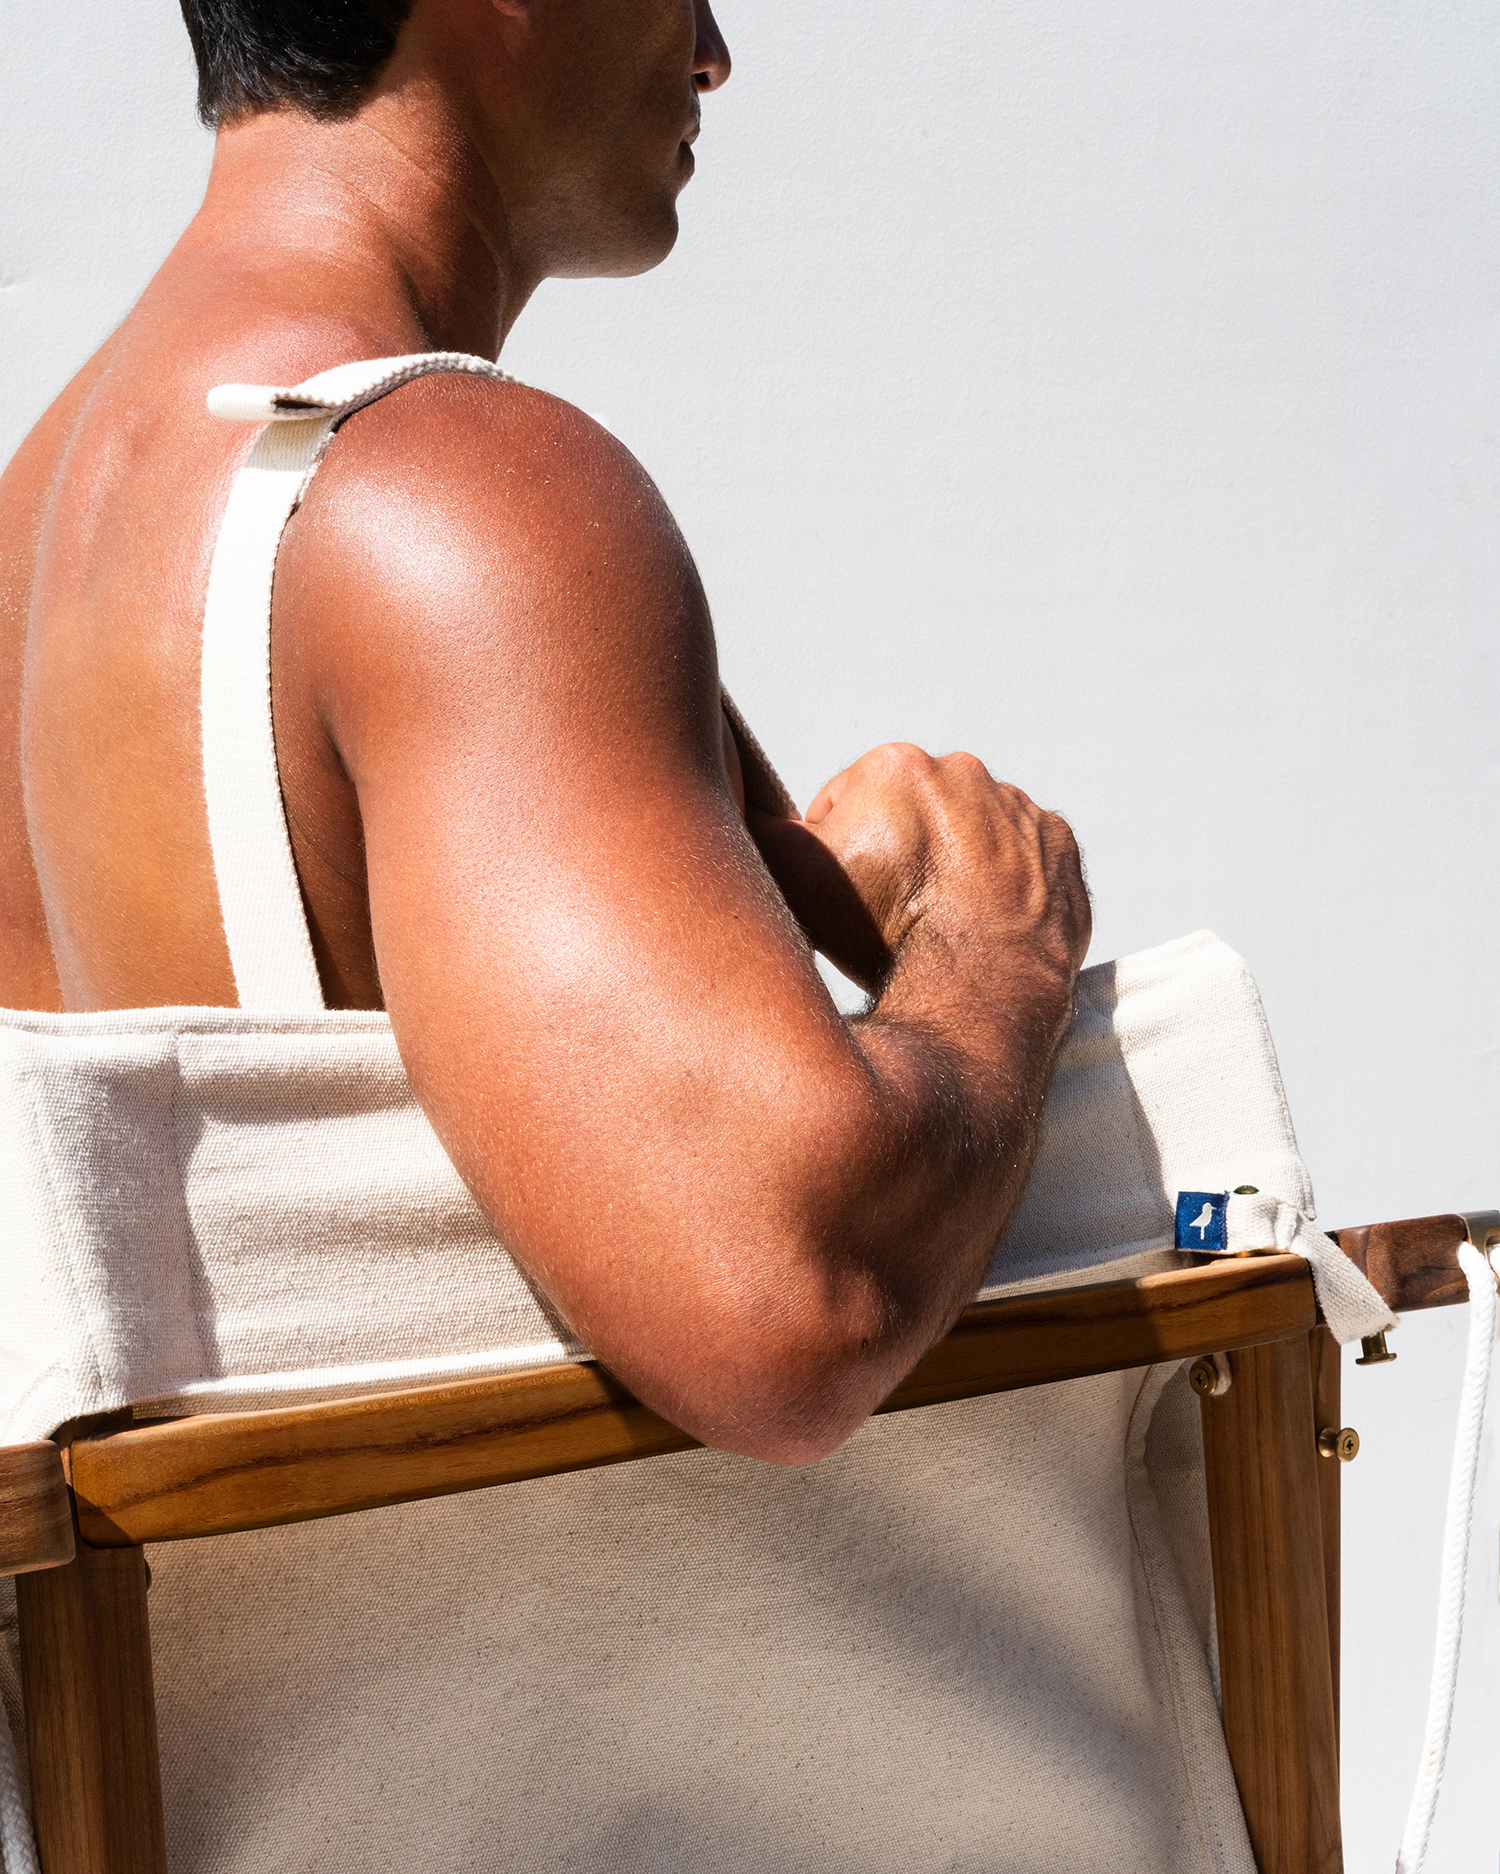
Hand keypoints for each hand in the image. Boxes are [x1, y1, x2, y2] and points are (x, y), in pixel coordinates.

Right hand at [776, 744, 1089, 995]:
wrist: (980, 986)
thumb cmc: (884, 935)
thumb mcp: (792, 882)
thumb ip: (755, 833)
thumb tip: (731, 803)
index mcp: (896, 765)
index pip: (845, 803)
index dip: (836, 852)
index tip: (847, 894)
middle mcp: (965, 770)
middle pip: (911, 811)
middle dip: (899, 849)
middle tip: (892, 910)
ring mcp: (1021, 805)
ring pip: (970, 830)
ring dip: (954, 862)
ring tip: (942, 918)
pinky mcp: (1061, 843)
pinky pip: (1025, 854)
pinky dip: (1006, 880)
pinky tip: (986, 918)